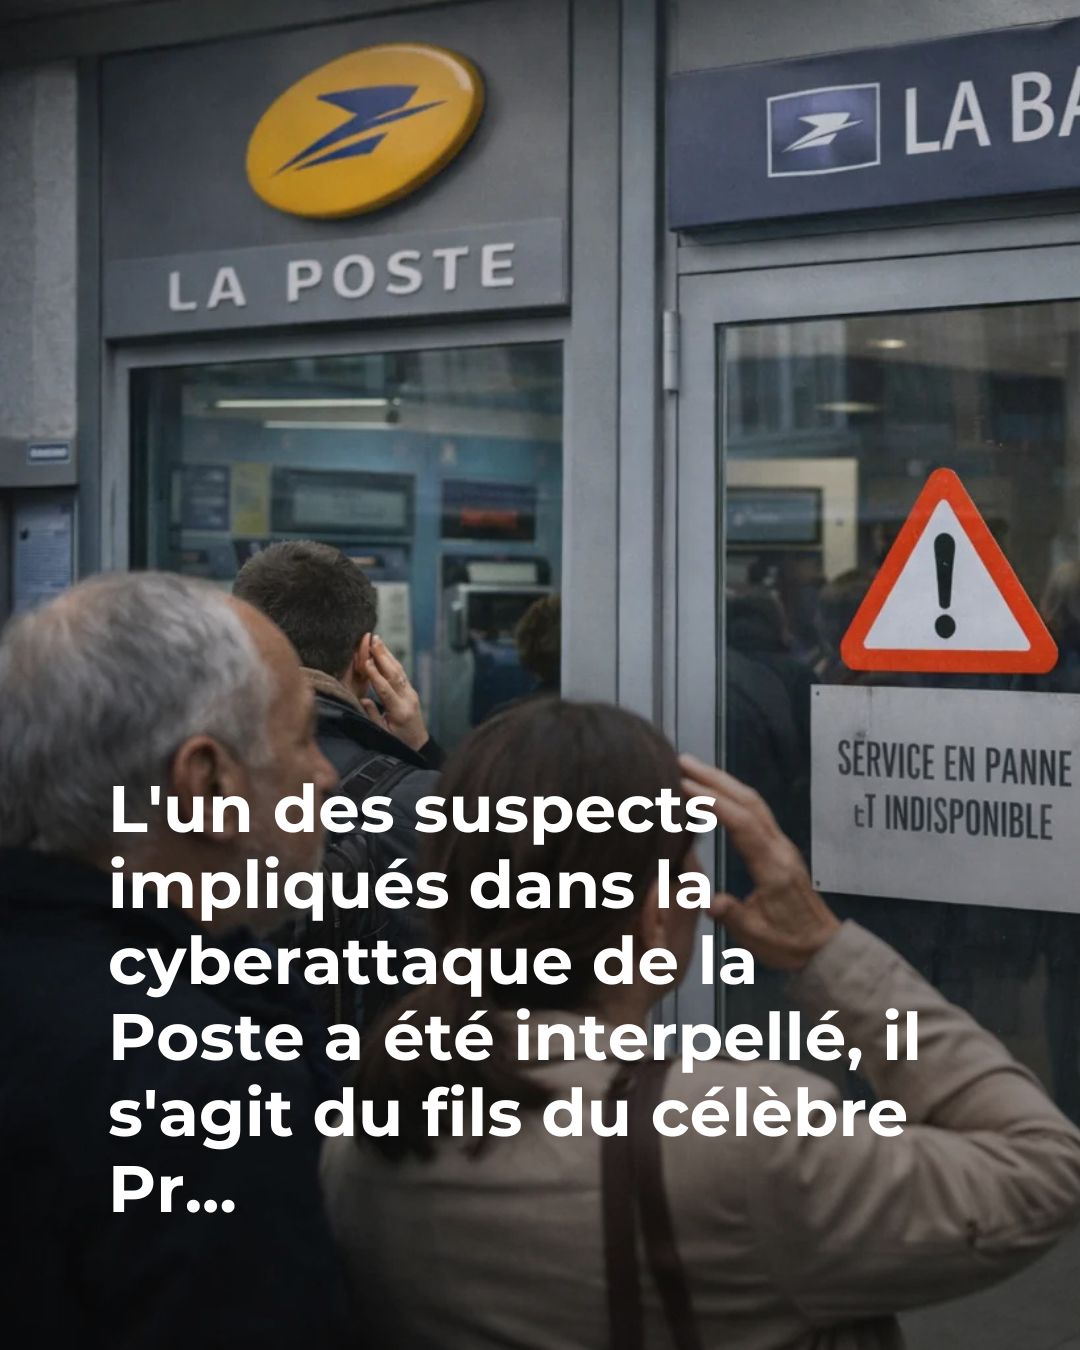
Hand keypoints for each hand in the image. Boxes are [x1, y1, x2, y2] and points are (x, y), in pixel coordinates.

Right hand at [361, 635, 428, 751]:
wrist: (418, 744)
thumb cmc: (398, 741)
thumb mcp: (382, 732)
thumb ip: (372, 715)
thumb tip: (363, 698)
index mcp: (399, 711)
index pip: (385, 689)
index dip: (374, 674)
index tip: (365, 661)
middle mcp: (408, 698)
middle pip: (394, 674)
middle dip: (383, 656)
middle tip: (373, 640)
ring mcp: (411, 693)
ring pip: (399, 670)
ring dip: (388, 654)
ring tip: (378, 640)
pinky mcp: (411, 691)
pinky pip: (401, 673)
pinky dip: (392, 661)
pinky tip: (385, 652)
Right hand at [679, 755, 839, 970]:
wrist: (822, 947)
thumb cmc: (787, 944)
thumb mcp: (755, 937)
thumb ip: (732, 915)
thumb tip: (708, 901)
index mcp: (772, 867)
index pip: (741, 824)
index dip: (713, 802)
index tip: (685, 786)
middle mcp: (779, 848)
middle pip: (748, 802)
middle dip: (715, 779)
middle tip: (682, 761)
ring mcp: (782, 845)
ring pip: (754, 802)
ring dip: (724, 782)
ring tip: (694, 769)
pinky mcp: (780, 847)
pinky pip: (756, 812)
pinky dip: (734, 795)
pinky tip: (717, 792)